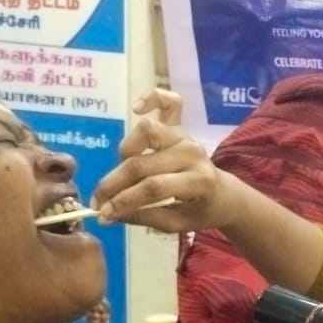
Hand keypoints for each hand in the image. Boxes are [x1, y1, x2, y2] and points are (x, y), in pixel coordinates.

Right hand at [91, 88, 244, 232]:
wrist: (223, 195)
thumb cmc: (199, 211)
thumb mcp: (176, 224)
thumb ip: (143, 217)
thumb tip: (106, 215)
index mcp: (198, 182)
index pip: (152, 188)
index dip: (123, 201)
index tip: (103, 213)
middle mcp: (192, 154)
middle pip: (142, 164)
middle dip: (114, 184)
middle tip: (99, 201)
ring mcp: (186, 136)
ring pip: (146, 132)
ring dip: (126, 152)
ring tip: (124, 171)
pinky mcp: (181, 126)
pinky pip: (170, 102)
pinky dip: (153, 98)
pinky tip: (136, 108)